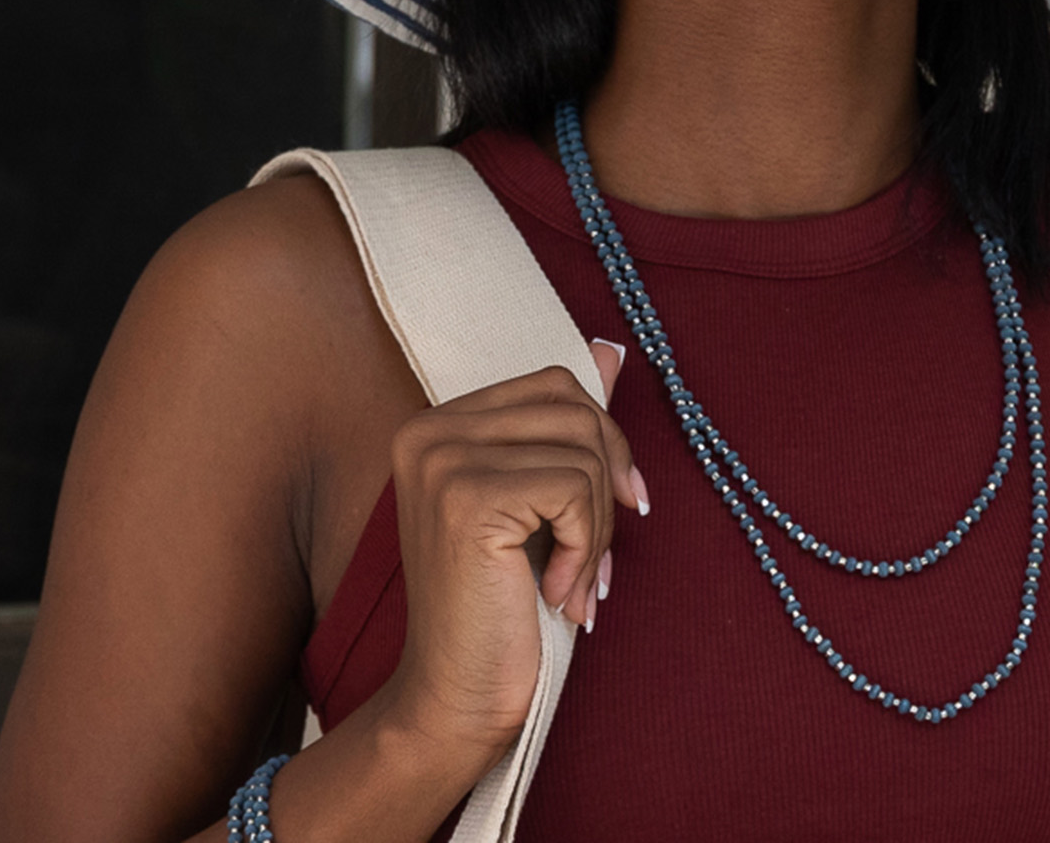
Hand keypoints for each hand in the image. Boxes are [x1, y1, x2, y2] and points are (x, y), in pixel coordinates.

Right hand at [376, 340, 646, 767]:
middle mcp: (430, 429)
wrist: (455, 700)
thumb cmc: (502, 606)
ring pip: (582, 449)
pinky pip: (574, 488)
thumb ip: (568, 426)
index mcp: (438, 423)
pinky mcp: (466, 499)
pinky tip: (555, 592)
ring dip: (598, 526)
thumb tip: (610, 349)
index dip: (602, 440)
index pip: (554, 385)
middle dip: (607, 483)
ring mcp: (442, 460)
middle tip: (597, 558)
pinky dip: (585, 546)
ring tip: (575, 581)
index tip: (620, 502)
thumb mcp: (540, 503)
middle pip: (574, 408)